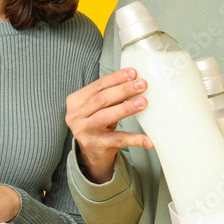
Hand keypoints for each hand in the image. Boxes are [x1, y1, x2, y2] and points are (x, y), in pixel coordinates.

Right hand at [64, 68, 152, 182]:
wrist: (90, 151)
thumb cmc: (97, 120)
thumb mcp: (97, 106)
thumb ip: (109, 94)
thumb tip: (135, 79)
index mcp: (76, 100)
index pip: (98, 85)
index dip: (116, 78)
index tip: (133, 73)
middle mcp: (76, 115)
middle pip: (101, 99)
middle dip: (123, 90)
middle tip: (142, 84)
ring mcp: (85, 131)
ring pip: (106, 117)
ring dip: (126, 108)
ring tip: (143, 102)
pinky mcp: (96, 145)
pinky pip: (117, 140)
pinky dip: (134, 139)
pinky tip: (148, 140)